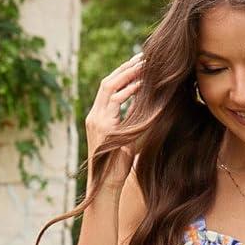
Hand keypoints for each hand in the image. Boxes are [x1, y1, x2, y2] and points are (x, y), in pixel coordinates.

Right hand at [85, 51, 144, 187]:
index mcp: (97, 118)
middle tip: (144, 57)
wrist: (105, 188)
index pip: (108, 88)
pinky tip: (141, 84)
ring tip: (145, 65)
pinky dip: (128, 91)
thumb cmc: (118, 169)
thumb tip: (151, 110)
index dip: (123, 74)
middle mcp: (94, 116)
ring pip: (109, 87)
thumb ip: (132, 124)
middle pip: (108, 82)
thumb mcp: (127, 141)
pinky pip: (115, 102)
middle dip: (126, 68)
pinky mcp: (102, 128)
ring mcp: (96, 121)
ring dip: (128, 74)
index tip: (139, 64)